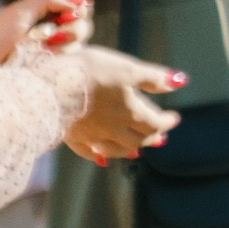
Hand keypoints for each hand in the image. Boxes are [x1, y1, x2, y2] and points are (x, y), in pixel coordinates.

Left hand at [0, 0, 89, 70]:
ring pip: (80, 42)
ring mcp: (50, 53)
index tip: (72, 11)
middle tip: (57, 32)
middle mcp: (49, 31)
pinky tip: (48, 57)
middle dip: (75, 25)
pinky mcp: (49, 71)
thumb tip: (78, 1)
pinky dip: (64, 56)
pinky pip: (72, 62)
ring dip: (69, 40)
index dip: (79, 7)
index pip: (75, 5)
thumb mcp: (19, 11)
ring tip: (46, 47)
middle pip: (83, 23)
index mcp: (41, 14)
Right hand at [64, 48, 185, 164]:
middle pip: (137, 139)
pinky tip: (103, 159)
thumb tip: (181, 82)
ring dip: (130, 150)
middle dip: (151, 137)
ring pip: (116, 149)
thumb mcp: (127, 68)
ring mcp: (90, 136)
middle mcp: (113, 130)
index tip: (174, 119)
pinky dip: (100, 156)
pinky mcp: (70, 137)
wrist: (47, 87)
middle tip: (159, 136)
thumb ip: (154, 77)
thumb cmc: (89, 73)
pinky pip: (89, 152)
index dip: (167, 122)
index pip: (155, 124)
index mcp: (130, 113)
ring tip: (137, 150)